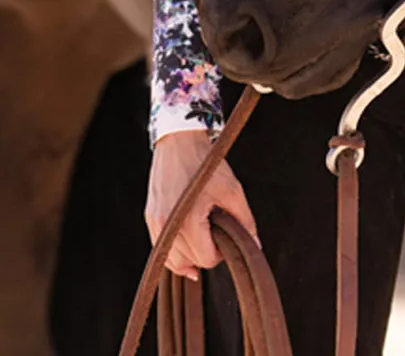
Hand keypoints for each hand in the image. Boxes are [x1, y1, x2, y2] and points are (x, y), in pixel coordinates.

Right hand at [146, 129, 258, 278]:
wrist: (180, 140)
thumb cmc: (205, 163)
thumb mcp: (232, 190)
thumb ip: (245, 221)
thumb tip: (254, 245)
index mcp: (186, 222)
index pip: (206, 259)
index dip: (221, 252)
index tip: (224, 233)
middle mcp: (166, 227)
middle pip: (188, 264)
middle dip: (205, 252)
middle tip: (214, 229)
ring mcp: (155, 224)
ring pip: (172, 262)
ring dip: (189, 254)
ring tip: (201, 229)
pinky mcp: (149, 218)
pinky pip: (162, 249)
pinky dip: (176, 248)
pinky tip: (189, 233)